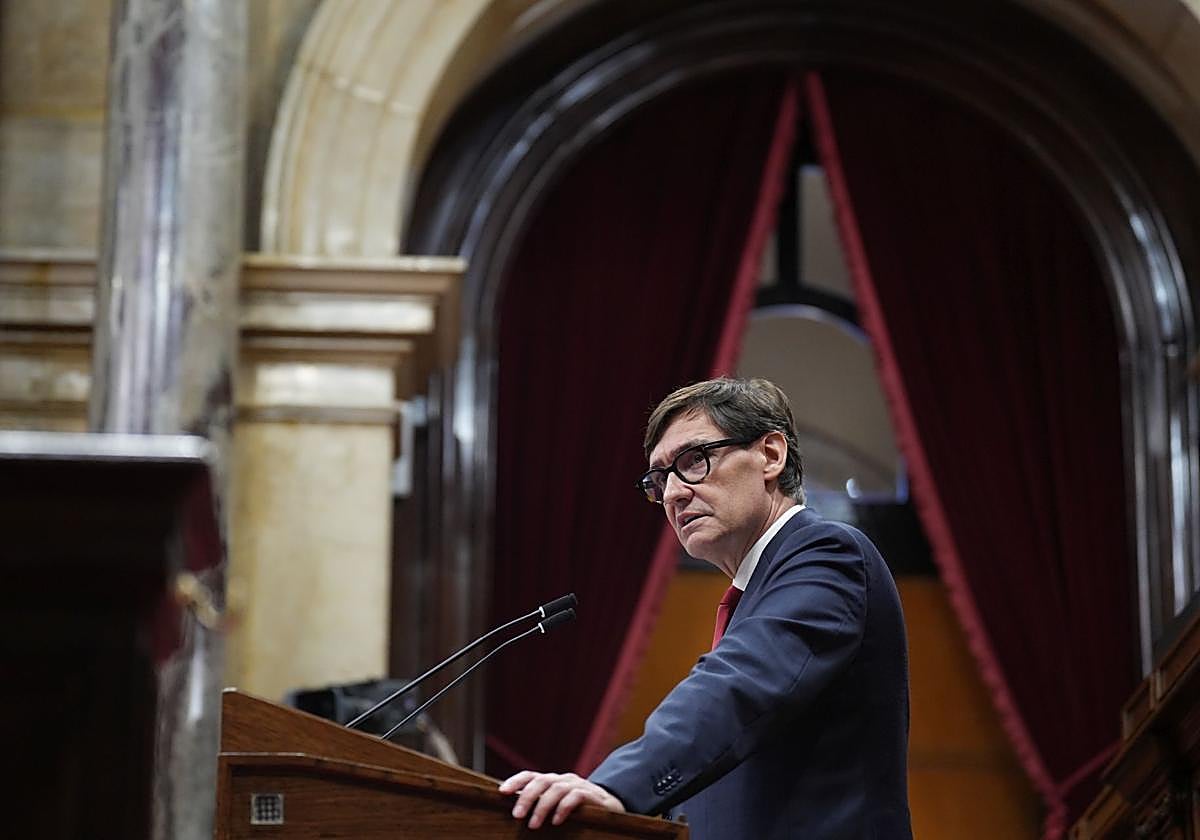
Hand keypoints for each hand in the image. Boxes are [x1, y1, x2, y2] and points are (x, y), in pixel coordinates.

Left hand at [499, 770, 624, 828]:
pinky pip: (575, 797)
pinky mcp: (591, 795)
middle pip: (541, 781)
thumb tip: (516, 813)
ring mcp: (577, 785)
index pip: (530, 775)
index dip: (515, 781)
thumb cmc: (578, 809)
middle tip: (517, 816)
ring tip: (533, 825)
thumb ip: (540, 805)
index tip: (501, 792)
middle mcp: (562, 779)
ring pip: (556, 790)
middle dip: (526, 797)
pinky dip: (563, 808)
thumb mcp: (556, 805)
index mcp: (551, 781)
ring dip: (542, 807)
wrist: (610, 807)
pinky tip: (556, 821)